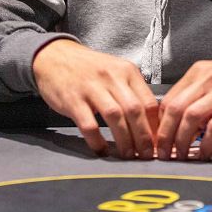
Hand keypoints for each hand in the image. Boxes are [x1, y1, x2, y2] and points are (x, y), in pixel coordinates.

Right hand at [32, 40, 158, 159]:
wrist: (55, 57)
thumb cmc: (89, 69)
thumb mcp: (115, 72)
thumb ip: (132, 92)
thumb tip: (150, 123)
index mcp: (127, 71)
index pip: (149, 102)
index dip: (155, 127)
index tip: (156, 143)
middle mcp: (111, 77)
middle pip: (134, 110)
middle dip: (143, 137)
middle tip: (145, 155)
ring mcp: (91, 87)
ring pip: (115, 117)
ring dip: (124, 140)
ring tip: (127, 155)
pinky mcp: (73, 100)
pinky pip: (89, 125)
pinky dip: (97, 141)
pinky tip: (101, 150)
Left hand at [156, 55, 211, 160]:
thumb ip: (198, 95)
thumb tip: (178, 122)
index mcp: (199, 72)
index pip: (168, 99)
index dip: (160, 124)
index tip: (159, 141)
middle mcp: (208, 79)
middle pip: (175, 109)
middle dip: (165, 136)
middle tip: (164, 153)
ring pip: (190, 118)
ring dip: (182, 142)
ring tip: (182, 156)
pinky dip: (206, 144)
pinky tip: (205, 153)